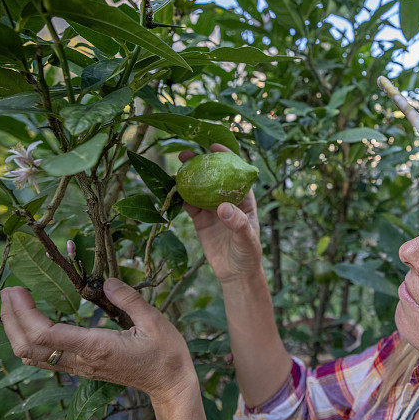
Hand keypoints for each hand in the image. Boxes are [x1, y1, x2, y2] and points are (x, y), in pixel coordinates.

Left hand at [0, 278, 196, 404]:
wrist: (169, 384)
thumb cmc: (166, 353)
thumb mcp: (154, 320)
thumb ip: (129, 299)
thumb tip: (106, 281)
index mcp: (97, 347)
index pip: (45, 334)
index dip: (24, 312)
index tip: (19, 289)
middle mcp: (82, 360)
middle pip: (28, 347)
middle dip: (11, 318)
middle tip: (11, 290)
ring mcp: (80, 367)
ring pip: (31, 356)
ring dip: (16, 330)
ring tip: (15, 303)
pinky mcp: (81, 368)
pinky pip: (44, 358)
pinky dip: (28, 340)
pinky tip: (31, 322)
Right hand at [178, 143, 262, 283]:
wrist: (236, 273)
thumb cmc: (248, 254)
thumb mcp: (247, 239)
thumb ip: (237, 223)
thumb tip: (223, 207)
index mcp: (244, 199)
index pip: (236, 173)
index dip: (227, 157)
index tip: (214, 146)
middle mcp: (227, 200)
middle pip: (213, 177)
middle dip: (200, 163)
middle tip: (186, 154)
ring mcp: (212, 210)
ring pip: (198, 189)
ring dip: (187, 178)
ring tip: (174, 167)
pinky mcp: (200, 221)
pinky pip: (188, 206)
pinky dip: (179, 198)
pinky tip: (170, 190)